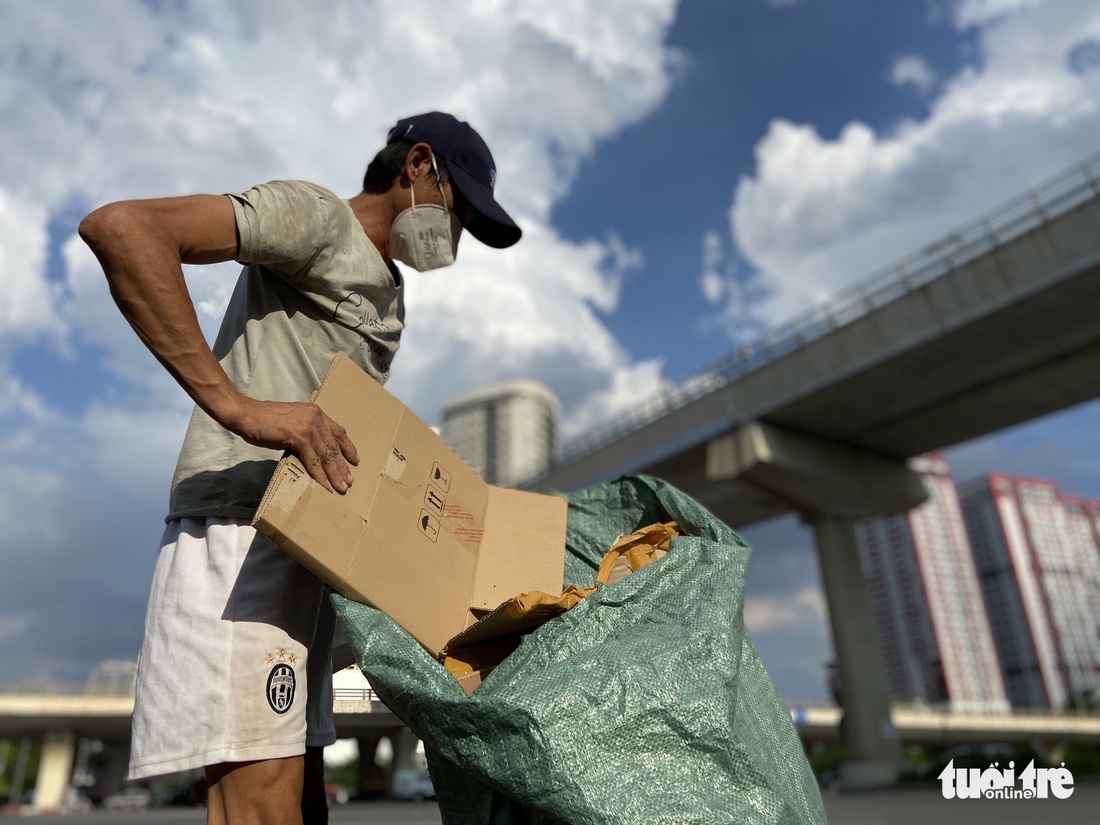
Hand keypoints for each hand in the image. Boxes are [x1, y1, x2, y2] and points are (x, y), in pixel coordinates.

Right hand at [227, 397, 358, 492]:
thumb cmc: (265, 420)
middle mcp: (315, 418)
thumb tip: (314, 451)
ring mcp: (307, 427)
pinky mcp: (298, 437)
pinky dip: (319, 475)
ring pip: (326, 455)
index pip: (338, 431)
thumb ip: (306, 432)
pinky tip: (325, 485)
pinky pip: (312, 460)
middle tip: (349, 481)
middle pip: (334, 446)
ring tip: (341, 487)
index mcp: (316, 413)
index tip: (355, 460)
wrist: (246, 415)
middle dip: (343, 466)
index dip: (348, 447)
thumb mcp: (292, 422)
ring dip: (334, 474)